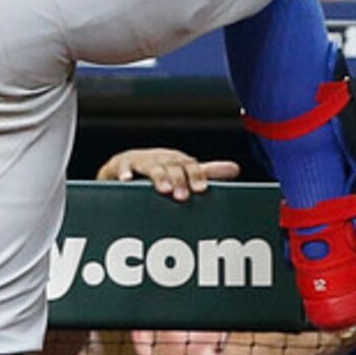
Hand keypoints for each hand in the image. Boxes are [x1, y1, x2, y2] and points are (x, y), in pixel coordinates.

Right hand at [98, 147, 241, 198]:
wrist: (126, 163)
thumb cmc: (160, 169)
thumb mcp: (182, 170)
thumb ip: (206, 172)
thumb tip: (235, 169)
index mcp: (178, 160)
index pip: (190, 166)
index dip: (196, 176)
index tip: (202, 189)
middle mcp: (161, 158)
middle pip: (172, 166)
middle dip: (178, 180)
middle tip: (182, 196)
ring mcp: (141, 161)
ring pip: (151, 168)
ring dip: (158, 177)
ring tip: (163, 190)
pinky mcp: (120, 165)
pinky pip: (121, 168)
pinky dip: (124, 173)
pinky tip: (127, 181)